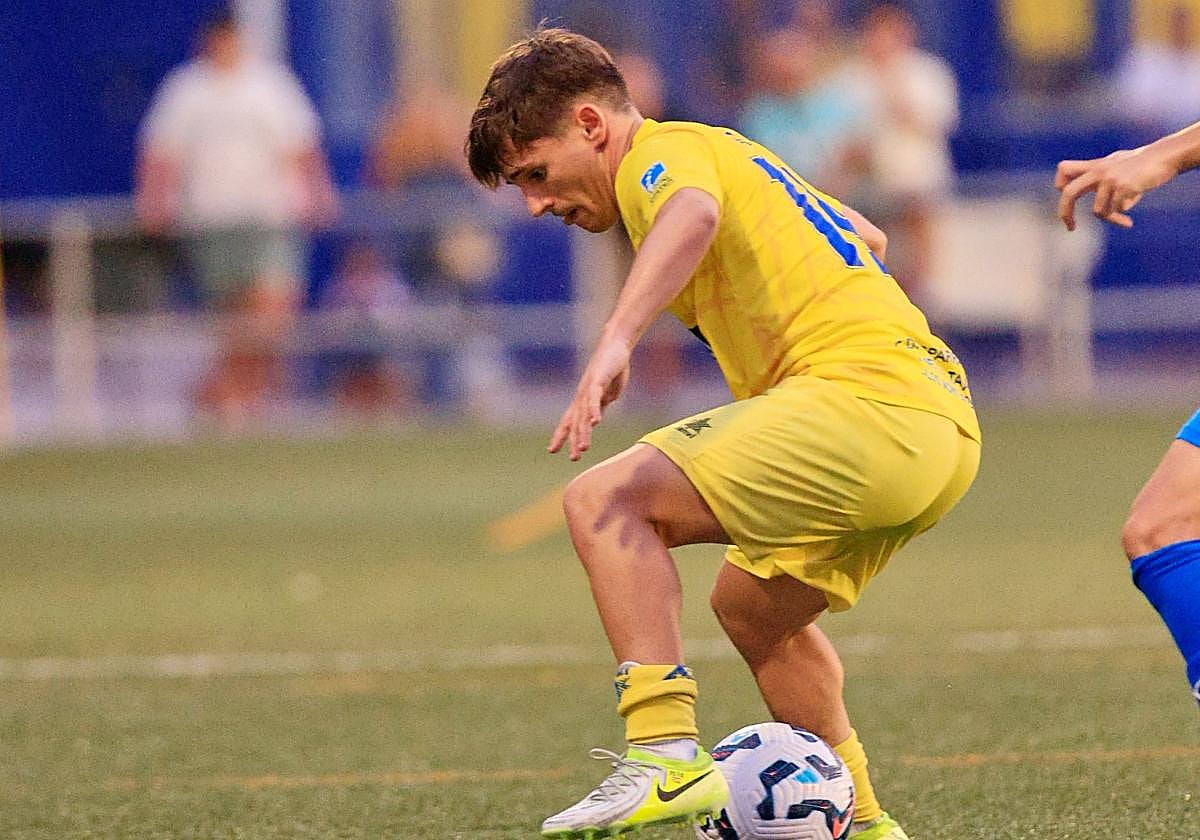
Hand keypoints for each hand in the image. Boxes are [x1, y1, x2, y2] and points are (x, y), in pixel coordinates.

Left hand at [548, 336, 631, 460]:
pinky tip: (596, 422)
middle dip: (573, 440)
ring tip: (583, 449)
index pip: (569, 421)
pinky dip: (594, 410)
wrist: (616, 346)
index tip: (552, 450)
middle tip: (573, 458)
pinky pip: (595, 398)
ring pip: (583, 415)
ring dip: (583, 432)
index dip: (561, 435)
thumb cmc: (612, 369)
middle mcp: (581, 396)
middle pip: (575, 422)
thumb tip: (595, 419)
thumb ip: (600, 406)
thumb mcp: (607, 393)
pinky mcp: (598, 381)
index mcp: (583, 400)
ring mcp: (588, 389)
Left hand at [1055, 147, 1176, 230]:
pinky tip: (1132, 212)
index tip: (1068, 202)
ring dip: (1111, 218)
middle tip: (1070, 228)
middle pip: (1068, 193)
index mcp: (1094, 166)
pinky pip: (1116, 210)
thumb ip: (1099, 178)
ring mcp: (1111, 178)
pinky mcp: (1124, 186)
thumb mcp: (1116, 166)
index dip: (1060, 185)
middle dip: (1065, 214)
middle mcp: (1098, 171)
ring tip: (1123, 219)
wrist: (1165, 156)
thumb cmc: (1142, 165)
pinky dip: (1122, 216)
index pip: (1063, 169)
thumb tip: (1092, 203)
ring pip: (1098, 211)